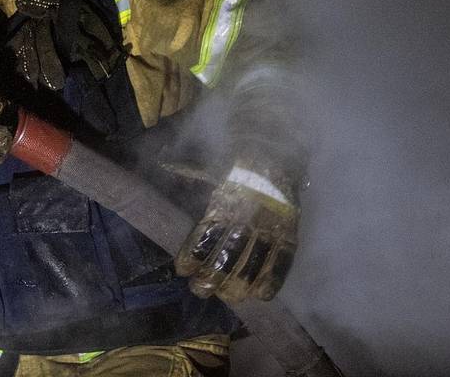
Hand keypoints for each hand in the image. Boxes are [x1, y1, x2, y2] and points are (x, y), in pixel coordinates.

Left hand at [175, 159, 299, 302]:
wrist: (279, 155)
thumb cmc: (239, 163)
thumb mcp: (211, 164)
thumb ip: (187, 168)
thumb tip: (160, 161)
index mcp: (225, 203)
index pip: (205, 236)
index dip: (192, 256)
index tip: (182, 269)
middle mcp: (246, 219)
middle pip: (226, 258)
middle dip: (210, 279)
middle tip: (199, 289)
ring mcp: (270, 229)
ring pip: (251, 266)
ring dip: (236, 286)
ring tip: (225, 295)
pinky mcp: (289, 235)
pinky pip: (282, 262)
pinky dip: (272, 281)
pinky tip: (260, 295)